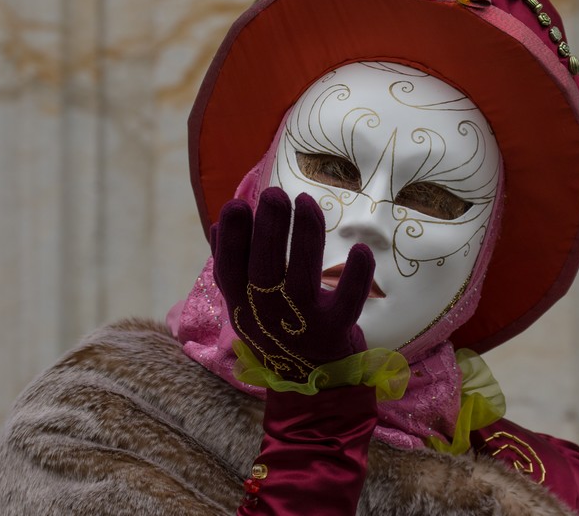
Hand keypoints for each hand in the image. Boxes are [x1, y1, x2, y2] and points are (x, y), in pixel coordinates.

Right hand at [211, 187, 374, 381]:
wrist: (312, 385)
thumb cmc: (278, 330)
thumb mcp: (246, 304)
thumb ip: (233, 266)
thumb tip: (217, 225)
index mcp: (242, 304)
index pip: (229, 268)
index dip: (231, 238)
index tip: (236, 204)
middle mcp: (268, 313)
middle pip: (264, 268)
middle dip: (268, 228)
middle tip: (274, 194)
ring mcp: (301, 324)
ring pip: (302, 277)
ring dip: (304, 237)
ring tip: (306, 201)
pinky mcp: (334, 331)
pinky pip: (347, 303)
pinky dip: (355, 277)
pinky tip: (360, 249)